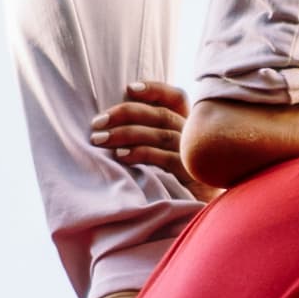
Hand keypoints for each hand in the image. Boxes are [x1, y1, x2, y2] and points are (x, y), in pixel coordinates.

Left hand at [92, 81, 214, 200]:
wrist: (201, 209)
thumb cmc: (178, 179)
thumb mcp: (165, 152)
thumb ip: (150, 133)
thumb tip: (112, 122)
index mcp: (188, 125)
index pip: (176, 97)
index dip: (155, 89)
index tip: (129, 88)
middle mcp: (193, 134)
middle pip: (160, 113)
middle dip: (125, 113)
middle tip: (97, 122)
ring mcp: (193, 153)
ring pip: (159, 134)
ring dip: (125, 134)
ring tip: (99, 139)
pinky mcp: (191, 173)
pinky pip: (165, 158)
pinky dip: (141, 153)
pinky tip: (120, 156)